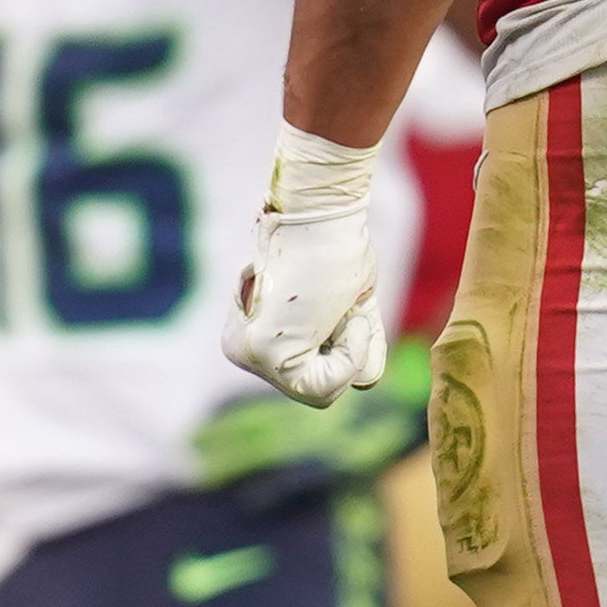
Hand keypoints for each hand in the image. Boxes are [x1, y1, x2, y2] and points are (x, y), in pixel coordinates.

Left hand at [223, 125, 387, 407]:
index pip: (311, 377)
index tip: (340, 307)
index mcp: (254, 337)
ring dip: (351, 352)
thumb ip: (352, 347)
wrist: (322, 213)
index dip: (345, 349)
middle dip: (345, 353)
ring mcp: (247, 353)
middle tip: (340, 307)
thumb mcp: (350, 308)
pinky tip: (345, 316)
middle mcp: (242, 350)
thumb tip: (365, 384)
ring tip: (341, 308)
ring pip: (320, 394)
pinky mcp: (261, 352)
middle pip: (314, 389)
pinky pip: (324, 386)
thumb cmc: (336, 247)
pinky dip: (352, 354)